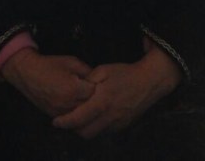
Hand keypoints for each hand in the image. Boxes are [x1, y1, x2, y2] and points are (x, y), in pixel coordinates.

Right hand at [1, 49, 94, 116]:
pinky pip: (71, 119)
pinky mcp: (55, 115)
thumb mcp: (72, 62)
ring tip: (85, 98)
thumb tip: (101, 81)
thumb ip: (88, 71)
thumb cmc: (50, 64)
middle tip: (92, 91)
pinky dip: (76, 113)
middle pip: (90, 106)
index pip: (96, 93)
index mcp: (74, 89)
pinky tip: (76, 105)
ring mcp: (61, 111)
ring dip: (85, 108)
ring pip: (82, 116)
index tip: (96, 83)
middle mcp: (68, 103)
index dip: (97, 87)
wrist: (27, 72)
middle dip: (93, 99)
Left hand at [52, 46, 182, 138]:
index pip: (79, 118)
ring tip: (77, 119)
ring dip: (84, 129)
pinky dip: (95, 128)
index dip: (65, 122)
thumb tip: (75, 88)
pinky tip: (92, 118)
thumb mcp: (102, 71)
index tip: (55, 122)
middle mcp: (110, 116)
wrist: (148, 82)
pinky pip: (105, 132)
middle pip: (85, 132)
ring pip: (95, 134)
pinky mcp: (123, 126)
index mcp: (102, 101)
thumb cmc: (124, 74)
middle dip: (73, 129)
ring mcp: (118, 123)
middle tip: (64, 120)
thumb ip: (87, 81)